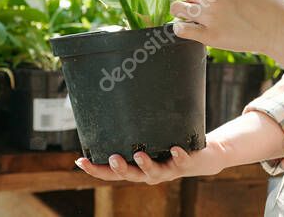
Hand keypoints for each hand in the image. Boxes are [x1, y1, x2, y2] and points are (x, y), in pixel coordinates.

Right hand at [74, 140, 224, 184]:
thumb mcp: (150, 139)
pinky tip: (175, 148)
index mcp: (137, 169)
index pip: (112, 173)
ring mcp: (168, 170)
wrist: (202, 157)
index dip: (96, 169)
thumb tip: (114, 107)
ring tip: (138, 154)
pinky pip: (182, 161)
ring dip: (145, 164)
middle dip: (119, 169)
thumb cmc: (170, 146)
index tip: (81, 161)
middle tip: (111, 158)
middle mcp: (150, 173)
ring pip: (154, 172)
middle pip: (131, 176)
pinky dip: (178, 155)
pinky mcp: (186, 163)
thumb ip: (134, 132)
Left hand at [170, 0, 283, 55]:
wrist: (280, 29)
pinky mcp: (209, 36)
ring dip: (183, 10)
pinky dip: (181, 28)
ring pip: (178, 8)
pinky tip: (191, 27)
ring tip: (195, 15)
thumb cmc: (268, 0)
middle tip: (209, 5)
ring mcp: (210, 16)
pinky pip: (181, 30)